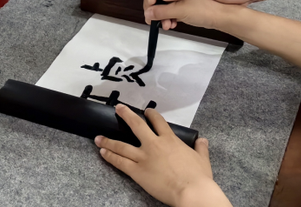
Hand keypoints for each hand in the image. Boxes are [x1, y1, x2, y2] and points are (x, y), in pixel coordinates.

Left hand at [96, 107, 228, 206]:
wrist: (192, 192)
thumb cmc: (198, 178)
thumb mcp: (202, 160)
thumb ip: (200, 148)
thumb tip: (203, 141)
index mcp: (170, 140)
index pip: (158, 122)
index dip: (151, 114)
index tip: (147, 111)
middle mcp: (154, 144)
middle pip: (136, 125)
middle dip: (125, 115)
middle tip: (118, 108)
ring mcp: (144, 157)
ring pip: (122, 145)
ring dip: (109, 140)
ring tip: (98, 136)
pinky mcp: (138, 171)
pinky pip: (120, 162)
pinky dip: (110, 156)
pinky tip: (102, 152)